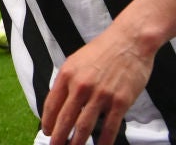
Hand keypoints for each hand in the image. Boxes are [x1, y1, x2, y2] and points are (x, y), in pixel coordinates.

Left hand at [41, 27, 153, 144]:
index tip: (46, 132)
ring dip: (77, 143)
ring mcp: (100, 94)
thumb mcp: (76, 61)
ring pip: (84, 126)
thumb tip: (59, 103)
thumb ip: (67, 82)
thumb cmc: (102, 51)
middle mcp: (80, 86)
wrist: (129, 42)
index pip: (52, 104)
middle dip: (58, 137)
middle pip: (65, 119)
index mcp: (67, 75)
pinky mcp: (120, 101)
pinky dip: (103, 142)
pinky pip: (109, 127)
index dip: (47, 121)